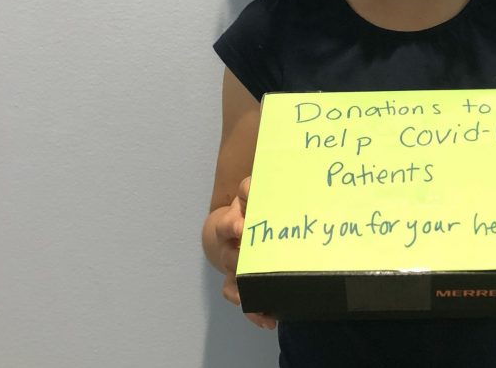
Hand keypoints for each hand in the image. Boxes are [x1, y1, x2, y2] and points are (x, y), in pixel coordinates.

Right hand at [215, 177, 276, 329]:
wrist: (238, 225)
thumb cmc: (252, 206)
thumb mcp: (254, 192)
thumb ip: (257, 187)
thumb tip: (265, 177)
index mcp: (232, 223)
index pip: (226, 224)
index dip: (232, 225)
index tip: (242, 225)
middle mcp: (229, 248)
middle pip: (230, 258)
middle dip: (240, 261)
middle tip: (252, 263)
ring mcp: (235, 268)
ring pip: (235, 283)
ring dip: (249, 290)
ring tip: (265, 298)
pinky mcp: (243, 285)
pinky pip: (246, 302)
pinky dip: (256, 312)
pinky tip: (269, 318)